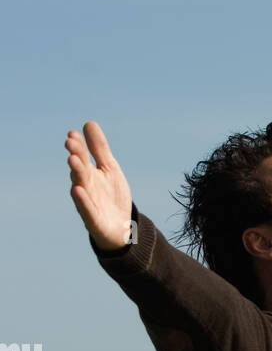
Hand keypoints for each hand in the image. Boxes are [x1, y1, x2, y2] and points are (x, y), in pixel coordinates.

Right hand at [66, 121, 132, 250]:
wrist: (122, 227)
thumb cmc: (112, 196)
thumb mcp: (110, 169)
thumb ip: (99, 149)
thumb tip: (89, 123)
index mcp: (89, 173)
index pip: (82, 157)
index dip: (78, 146)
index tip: (73, 134)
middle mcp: (85, 186)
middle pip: (79, 169)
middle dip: (76, 156)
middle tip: (71, 143)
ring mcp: (88, 202)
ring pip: (80, 186)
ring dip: (76, 173)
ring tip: (73, 160)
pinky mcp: (92, 219)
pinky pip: (85, 209)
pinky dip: (82, 200)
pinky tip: (77, 189)